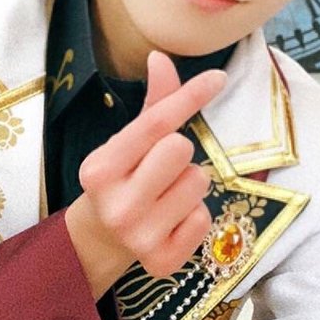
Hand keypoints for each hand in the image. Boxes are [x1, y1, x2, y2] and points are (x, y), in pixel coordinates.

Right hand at [65, 51, 225, 297]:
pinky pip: (204, 218)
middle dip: (180, 153)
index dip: (189, 96)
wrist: (101, 240)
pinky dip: (195, 216)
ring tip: (166, 195)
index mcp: (100, 168)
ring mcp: (138, 237)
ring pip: (198, 182)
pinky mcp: (161, 261)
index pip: (154, 124)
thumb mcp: (129, 143)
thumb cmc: (124, 178)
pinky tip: (171, 221)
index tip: (218, 77)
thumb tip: (160, 57)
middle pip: (180, 149)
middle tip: (162, 168)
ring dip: (190, 184)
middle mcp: (116, 204)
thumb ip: (153, 104)